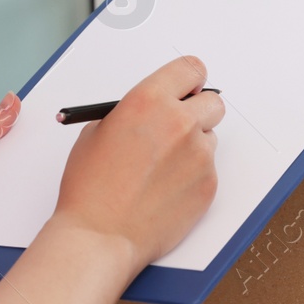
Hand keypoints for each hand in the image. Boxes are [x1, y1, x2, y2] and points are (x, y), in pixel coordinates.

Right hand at [52, 56, 222, 269]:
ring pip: (210, 138)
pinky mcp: (209, 183)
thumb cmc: (91, 188)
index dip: (190, 79)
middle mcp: (180, 123)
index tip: (187, 88)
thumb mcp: (97, 133)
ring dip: (194, 146)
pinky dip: (192, 175)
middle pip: (212, 102)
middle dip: (198, 111)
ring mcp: (199, 154)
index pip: (191, 69)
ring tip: (162, 169)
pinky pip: (208, 169)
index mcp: (148, 101)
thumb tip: (153, 111)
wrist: (100, 234)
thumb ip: (132, 114)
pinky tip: (165, 190)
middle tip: (179, 127)